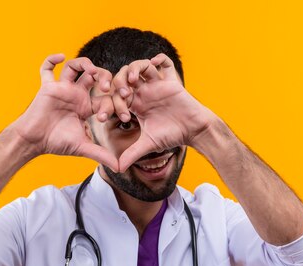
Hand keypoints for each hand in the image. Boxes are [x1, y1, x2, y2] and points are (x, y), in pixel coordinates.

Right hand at [10, 54, 117, 171]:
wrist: (35, 141)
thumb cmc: (56, 144)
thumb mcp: (83, 148)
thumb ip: (102, 155)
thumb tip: (120, 167)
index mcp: (85, 106)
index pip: (104, 97)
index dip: (114, 101)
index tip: (121, 112)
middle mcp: (76, 95)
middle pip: (94, 76)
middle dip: (104, 78)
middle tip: (108, 87)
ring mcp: (62, 89)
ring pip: (75, 66)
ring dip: (86, 65)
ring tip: (92, 72)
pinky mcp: (48, 86)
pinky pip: (47, 68)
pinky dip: (51, 59)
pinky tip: (61, 57)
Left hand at [111, 53, 216, 171]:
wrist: (192, 131)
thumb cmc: (172, 135)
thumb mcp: (148, 144)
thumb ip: (132, 153)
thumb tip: (117, 168)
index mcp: (135, 105)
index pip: (116, 98)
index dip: (110, 105)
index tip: (112, 117)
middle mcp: (143, 92)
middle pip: (122, 79)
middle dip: (117, 85)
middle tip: (121, 96)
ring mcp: (155, 85)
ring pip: (138, 67)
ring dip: (131, 71)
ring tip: (131, 81)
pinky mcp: (168, 81)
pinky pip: (161, 64)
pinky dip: (157, 60)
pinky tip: (151, 66)